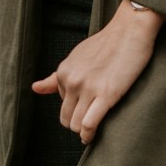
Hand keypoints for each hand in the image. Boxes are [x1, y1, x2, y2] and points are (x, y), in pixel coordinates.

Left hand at [31, 1, 165, 143]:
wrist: (131, 29)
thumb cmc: (107, 43)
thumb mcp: (77, 57)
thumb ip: (56, 76)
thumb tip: (35, 88)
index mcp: (64, 71)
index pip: (62, 103)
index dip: (75, 104)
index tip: (87, 101)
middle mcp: (72, 80)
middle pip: (66, 119)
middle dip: (76, 123)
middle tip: (88, 120)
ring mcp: (89, 88)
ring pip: (76, 125)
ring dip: (83, 131)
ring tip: (91, 128)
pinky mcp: (107, 94)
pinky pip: (89, 125)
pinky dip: (89, 135)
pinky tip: (92, 136)